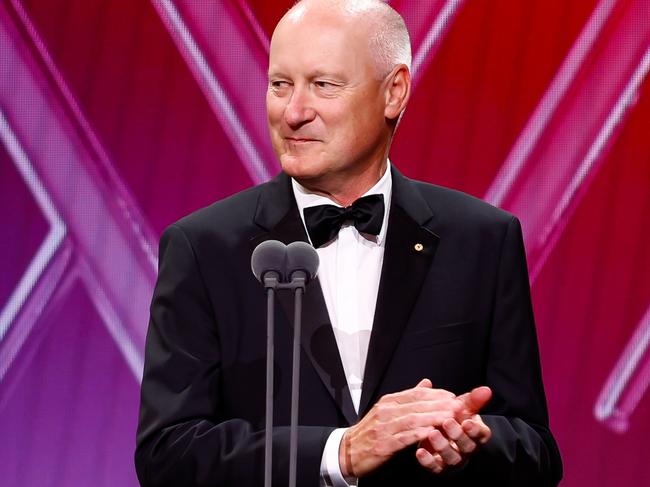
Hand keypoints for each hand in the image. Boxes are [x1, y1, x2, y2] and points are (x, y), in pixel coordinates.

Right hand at [339, 379, 463, 477]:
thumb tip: (427, 383)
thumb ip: (409, 397)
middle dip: (440, 404)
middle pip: (417, 404)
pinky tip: (433, 434)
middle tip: (459, 405)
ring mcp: (384, 427)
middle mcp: (386, 411)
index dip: (437, 394)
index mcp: (389, 401)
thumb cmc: (371, 431)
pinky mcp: (384, 444)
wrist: (348, 451)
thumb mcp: (387, 410)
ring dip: (434, 418)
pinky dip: (420, 435)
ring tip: (452, 418)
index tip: (454, 396)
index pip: (416, 393)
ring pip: (413, 419)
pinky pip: (405, 438)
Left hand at [415, 387, 491, 473]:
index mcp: (475, 434)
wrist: (440, 433)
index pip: (480, 434)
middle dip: (457, 434)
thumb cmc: (455, 418)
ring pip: (452, 457)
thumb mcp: (462, 408)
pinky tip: (419, 451)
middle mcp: (467, 449)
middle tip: (446, 422)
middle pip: (467, 446)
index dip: (475, 429)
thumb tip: (487, 389)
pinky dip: (427, 460)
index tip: (467, 422)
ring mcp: (453, 459)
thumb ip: (472, 400)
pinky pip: (435, 467)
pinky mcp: (439, 467)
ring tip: (432, 433)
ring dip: (442, 446)